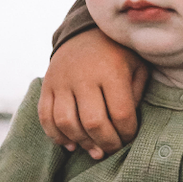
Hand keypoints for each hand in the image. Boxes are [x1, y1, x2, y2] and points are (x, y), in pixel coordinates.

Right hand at [39, 29, 148, 159]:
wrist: (86, 31)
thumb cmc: (119, 54)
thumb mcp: (137, 68)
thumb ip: (135, 96)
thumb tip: (125, 128)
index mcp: (110, 71)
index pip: (120, 113)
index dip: (127, 133)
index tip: (130, 137)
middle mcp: (83, 76)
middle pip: (93, 122)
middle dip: (106, 143)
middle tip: (113, 149)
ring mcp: (61, 81)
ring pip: (66, 122)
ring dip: (82, 142)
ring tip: (94, 150)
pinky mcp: (47, 85)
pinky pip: (45, 116)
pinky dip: (56, 135)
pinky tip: (71, 144)